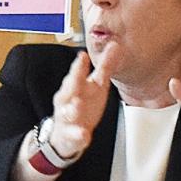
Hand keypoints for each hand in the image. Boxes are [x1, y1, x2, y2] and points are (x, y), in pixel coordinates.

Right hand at [48, 43, 122, 160]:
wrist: (65, 134)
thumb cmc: (82, 105)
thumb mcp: (95, 85)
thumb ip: (104, 67)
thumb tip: (115, 45)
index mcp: (76, 87)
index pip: (78, 74)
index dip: (80, 66)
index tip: (82, 56)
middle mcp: (68, 100)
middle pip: (69, 89)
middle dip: (73, 80)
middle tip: (77, 73)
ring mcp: (68, 117)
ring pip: (68, 112)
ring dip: (72, 108)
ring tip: (77, 105)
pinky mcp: (71, 134)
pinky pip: (74, 135)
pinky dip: (78, 134)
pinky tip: (83, 134)